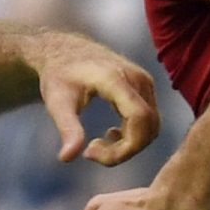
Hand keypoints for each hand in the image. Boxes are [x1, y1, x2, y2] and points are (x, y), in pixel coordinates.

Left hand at [32, 33, 159, 165]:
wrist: (65, 50)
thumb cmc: (59, 75)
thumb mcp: (57, 103)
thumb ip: (67, 129)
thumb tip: (66, 158)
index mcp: (116, 79)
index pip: (139, 119)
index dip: (124, 146)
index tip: (90, 152)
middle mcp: (137, 78)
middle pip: (149, 127)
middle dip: (124, 150)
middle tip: (91, 152)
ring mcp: (144, 81)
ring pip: (151, 125)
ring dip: (130, 144)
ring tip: (98, 143)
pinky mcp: (145, 86)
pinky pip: (149, 119)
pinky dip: (134, 134)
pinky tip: (110, 134)